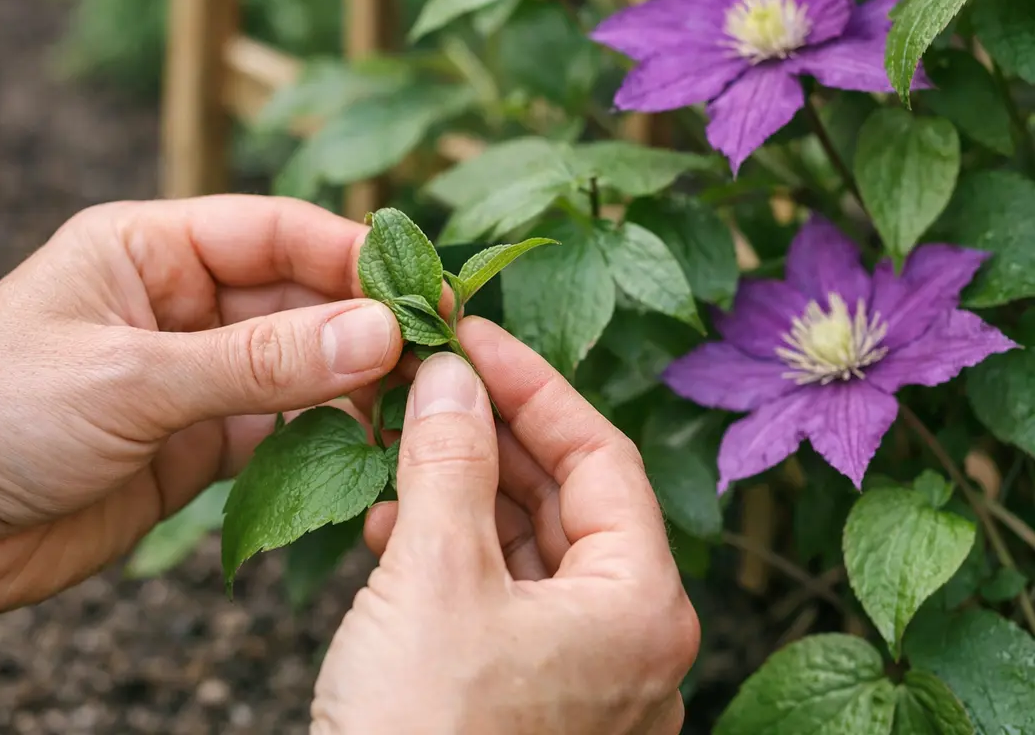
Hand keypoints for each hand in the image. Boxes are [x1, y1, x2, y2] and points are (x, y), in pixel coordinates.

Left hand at [0, 195, 401, 623]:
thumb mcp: (131, 377)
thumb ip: (260, 362)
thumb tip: (379, 333)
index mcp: (151, 248)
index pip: (277, 232)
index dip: (354, 256)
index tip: (423, 291)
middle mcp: (178, 305)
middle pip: (299, 301)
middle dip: (365, 327)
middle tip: (440, 358)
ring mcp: (190, 378)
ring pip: (297, 370)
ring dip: (353, 386)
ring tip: (417, 408)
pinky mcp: (192, 447)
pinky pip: (277, 435)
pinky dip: (321, 443)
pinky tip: (365, 452)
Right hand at [311, 318, 698, 734]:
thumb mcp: (433, 577)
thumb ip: (450, 461)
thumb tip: (451, 373)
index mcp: (641, 607)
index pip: (599, 454)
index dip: (531, 384)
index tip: (469, 336)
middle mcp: (630, 644)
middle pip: (567, 500)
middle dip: (489, 436)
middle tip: (425, 383)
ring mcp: (582, 681)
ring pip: (529, 551)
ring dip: (462, 493)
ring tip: (396, 449)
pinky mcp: (530, 705)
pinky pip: (503, 603)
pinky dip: (452, 556)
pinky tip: (394, 529)